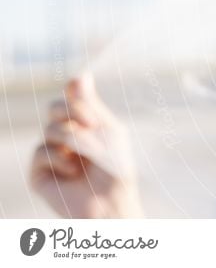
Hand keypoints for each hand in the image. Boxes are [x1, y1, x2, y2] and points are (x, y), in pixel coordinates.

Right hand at [29, 74, 143, 217]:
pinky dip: (59, 158)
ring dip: (73, 139)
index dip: (77, 96)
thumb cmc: (115, 167)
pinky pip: (40, 151)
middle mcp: (67, 136)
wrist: (110, 202)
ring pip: (50, 129)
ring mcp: (52, 153)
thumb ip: (90, 105)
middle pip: (55, 107)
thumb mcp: (108, 130)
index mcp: (86, 124)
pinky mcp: (39, 172)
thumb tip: (80, 73)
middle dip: (72, 113)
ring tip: (86, 157)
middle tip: (89, 126)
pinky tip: (72, 172)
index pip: (72, 96)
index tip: (90, 103)